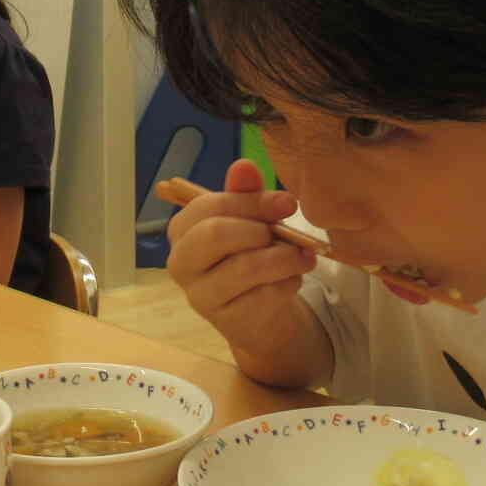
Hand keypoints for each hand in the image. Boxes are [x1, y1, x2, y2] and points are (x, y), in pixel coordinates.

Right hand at [165, 158, 316, 341]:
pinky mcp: (226, 320)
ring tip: (303, 257)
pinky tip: (292, 280)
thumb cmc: (249, 255)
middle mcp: (181, 262)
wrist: (258, 312)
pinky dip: (288, 283)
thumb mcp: (249, 221)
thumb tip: (244, 165)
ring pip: (246, 267)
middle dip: (260, 230)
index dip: (253, 201)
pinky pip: (264, 295)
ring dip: (285, 258)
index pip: (210, 207)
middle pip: (215, 234)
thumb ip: (246, 195)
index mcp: (183, 229)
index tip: (288, 203)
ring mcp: (201, 295)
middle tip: (290, 235)